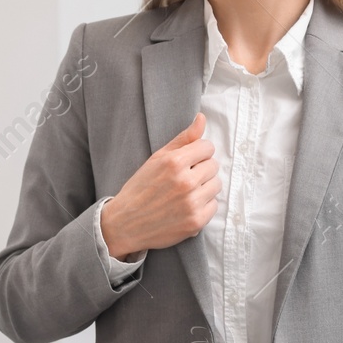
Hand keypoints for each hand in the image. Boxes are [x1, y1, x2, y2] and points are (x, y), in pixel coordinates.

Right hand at [100, 113, 219, 260]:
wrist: (125, 224)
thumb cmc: (140, 189)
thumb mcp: (157, 159)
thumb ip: (183, 139)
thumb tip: (202, 118)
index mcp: (174, 162)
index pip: (207, 147)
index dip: (198, 153)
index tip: (188, 161)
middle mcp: (185, 182)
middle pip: (213, 165)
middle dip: (201, 169)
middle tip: (184, 178)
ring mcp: (192, 203)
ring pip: (216, 185)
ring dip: (204, 187)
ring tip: (186, 192)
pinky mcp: (196, 221)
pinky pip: (214, 205)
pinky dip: (203, 205)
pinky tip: (186, 206)